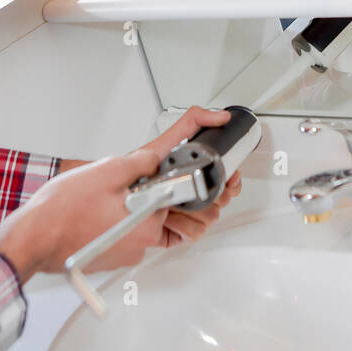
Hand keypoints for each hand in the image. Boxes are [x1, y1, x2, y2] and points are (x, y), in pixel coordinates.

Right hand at [0, 106, 238, 282]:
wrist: (32, 238)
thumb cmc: (61, 210)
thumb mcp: (107, 170)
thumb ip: (142, 161)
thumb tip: (161, 157)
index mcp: (150, 218)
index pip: (190, 198)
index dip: (196, 181)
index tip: (201, 172)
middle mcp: (145, 240)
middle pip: (175, 212)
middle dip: (170, 194)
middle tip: (150, 179)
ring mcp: (131, 250)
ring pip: (154, 223)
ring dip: (148, 207)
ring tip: (123, 193)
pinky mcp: (117, 255)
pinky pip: (135, 235)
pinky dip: (131, 220)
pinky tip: (111, 209)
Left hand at [127, 106, 243, 249]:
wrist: (120, 192)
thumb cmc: (142, 168)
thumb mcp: (169, 138)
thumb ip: (194, 121)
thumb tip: (220, 116)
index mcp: (198, 174)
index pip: (228, 179)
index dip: (231, 179)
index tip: (228, 177)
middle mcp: (196, 195)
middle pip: (222, 200)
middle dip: (210, 194)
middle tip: (192, 188)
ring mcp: (189, 216)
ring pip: (211, 218)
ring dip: (192, 210)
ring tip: (174, 200)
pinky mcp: (179, 233)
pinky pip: (194, 234)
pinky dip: (182, 226)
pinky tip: (169, 216)